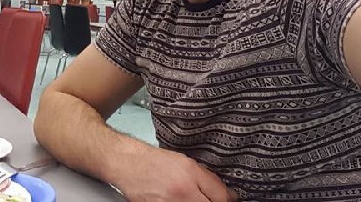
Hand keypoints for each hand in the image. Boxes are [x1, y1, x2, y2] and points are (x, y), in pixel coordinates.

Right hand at [114, 147, 238, 201]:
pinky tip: (178, 199)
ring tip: (190, 196)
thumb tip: (230, 197)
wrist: (130, 165)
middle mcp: (180, 198)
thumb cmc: (157, 162)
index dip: (228, 200)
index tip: (229, 199)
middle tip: (206, 196)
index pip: (221, 200)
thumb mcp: (188, 164)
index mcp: (189, 183)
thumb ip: (211, 181)